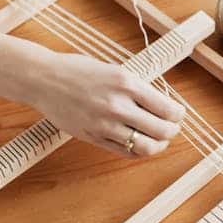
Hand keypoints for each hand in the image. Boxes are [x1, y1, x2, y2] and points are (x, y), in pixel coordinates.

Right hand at [22, 52, 184, 157]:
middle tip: (172, 128)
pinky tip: (141, 144)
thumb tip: (162, 105)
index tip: (178, 114)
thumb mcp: (113, 71)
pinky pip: (126, 152)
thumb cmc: (78, 71)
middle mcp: (118, 106)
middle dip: (172, 131)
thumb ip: (137, 88)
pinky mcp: (94, 137)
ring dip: (159, 145)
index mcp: (126, 83)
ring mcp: (105, 125)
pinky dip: (139, 151)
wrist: (43, 79)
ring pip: (146, 146)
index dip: (178, 115)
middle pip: (161, 130)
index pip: (166, 108)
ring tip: (159, 140)